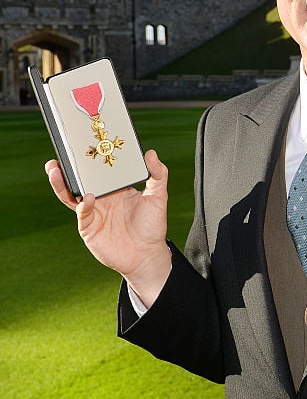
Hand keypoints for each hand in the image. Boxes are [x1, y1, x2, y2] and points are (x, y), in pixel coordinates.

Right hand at [45, 149, 171, 307]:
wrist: (148, 255)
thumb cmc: (152, 226)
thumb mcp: (158, 197)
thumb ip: (158, 175)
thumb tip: (151, 153)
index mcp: (114, 187)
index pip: (98, 169)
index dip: (90, 158)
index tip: (83, 142)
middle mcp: (101, 198)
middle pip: (80, 180)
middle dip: (67, 168)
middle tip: (60, 153)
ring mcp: (93, 212)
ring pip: (72, 195)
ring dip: (62, 183)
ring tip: (55, 169)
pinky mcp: (89, 228)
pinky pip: (82, 213)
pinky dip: (82, 204)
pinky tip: (87, 196)